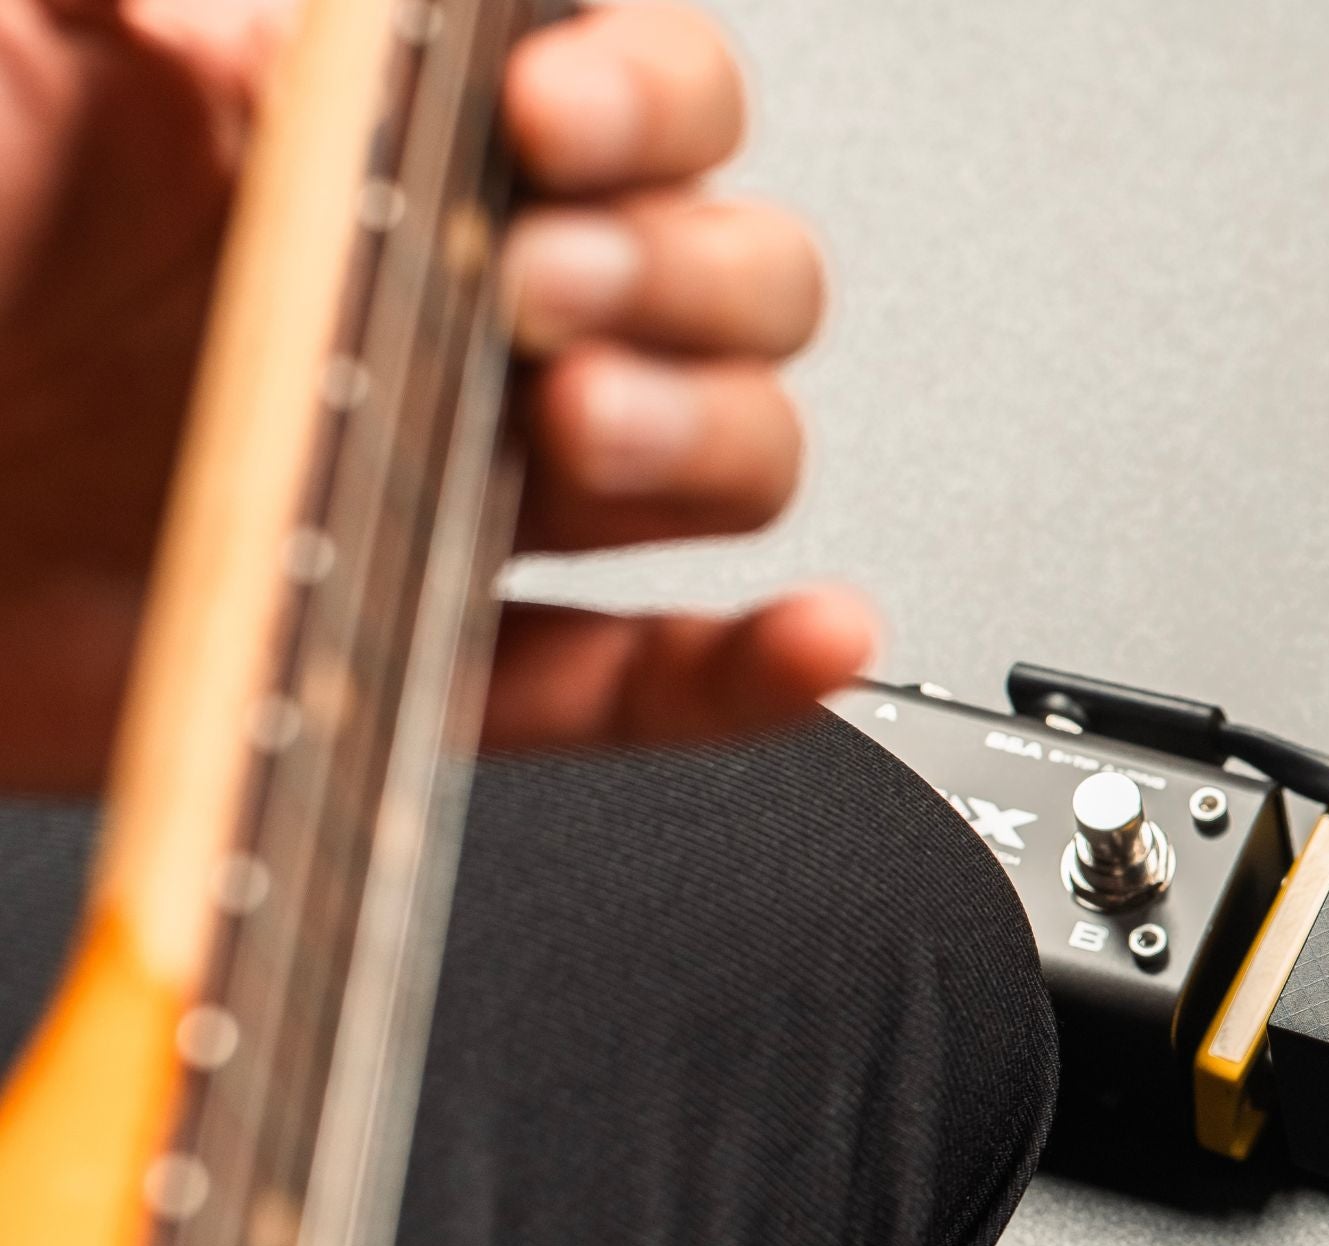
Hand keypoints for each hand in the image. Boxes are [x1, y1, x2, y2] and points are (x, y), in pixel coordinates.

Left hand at [0, 0, 870, 793]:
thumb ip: (116, 0)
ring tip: (570, 432)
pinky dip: (733, 672)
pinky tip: (795, 633)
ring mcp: (440, 484)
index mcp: (353, 144)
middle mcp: (435, 305)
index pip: (629, 84)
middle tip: (527, 288)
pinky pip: (623, 678)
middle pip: (725, 266)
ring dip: (704, 438)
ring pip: (719, 457)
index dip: (647, 94)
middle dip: (674, 270)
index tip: (546, 117)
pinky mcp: (409, 657)